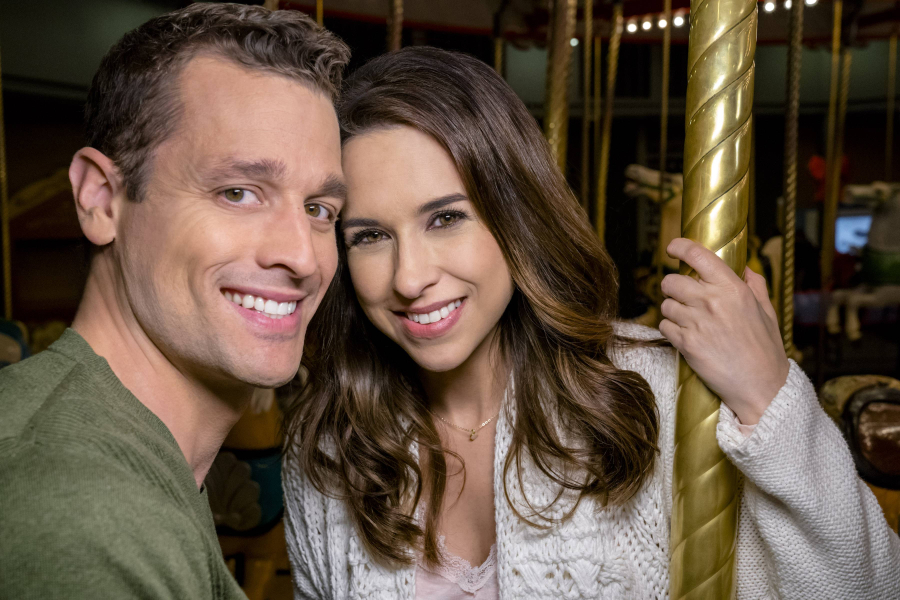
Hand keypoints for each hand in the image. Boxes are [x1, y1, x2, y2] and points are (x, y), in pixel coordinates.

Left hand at [659, 238, 789, 424]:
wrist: (761, 386)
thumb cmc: (766, 350)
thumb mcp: (767, 312)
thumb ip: (755, 286)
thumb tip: (745, 268)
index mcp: (733, 289)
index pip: (698, 255)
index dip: (679, 247)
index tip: (672, 248)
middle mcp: (712, 301)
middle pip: (671, 281)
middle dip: (673, 288)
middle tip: (683, 297)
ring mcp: (697, 322)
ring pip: (665, 304)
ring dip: (672, 311)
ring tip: (689, 321)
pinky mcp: (686, 343)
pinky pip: (664, 325)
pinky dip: (670, 329)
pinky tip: (686, 336)